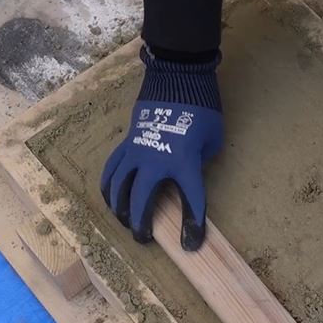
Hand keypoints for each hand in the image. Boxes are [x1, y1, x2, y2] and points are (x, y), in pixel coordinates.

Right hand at [100, 47, 223, 250]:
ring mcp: (137, 150)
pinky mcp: (127, 141)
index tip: (191, 243)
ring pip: (119, 186)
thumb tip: (189, 176)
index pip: (191, 200)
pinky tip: (110, 197)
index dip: (192, 225)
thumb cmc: (202, 109)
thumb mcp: (213, 139)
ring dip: (120, 207)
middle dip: (140, 223)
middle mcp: (156, 159)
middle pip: (141, 199)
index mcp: (184, 160)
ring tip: (125, 221)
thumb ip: (202, 162)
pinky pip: (112, 167)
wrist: (177, 79)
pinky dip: (109, 185)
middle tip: (143, 238)